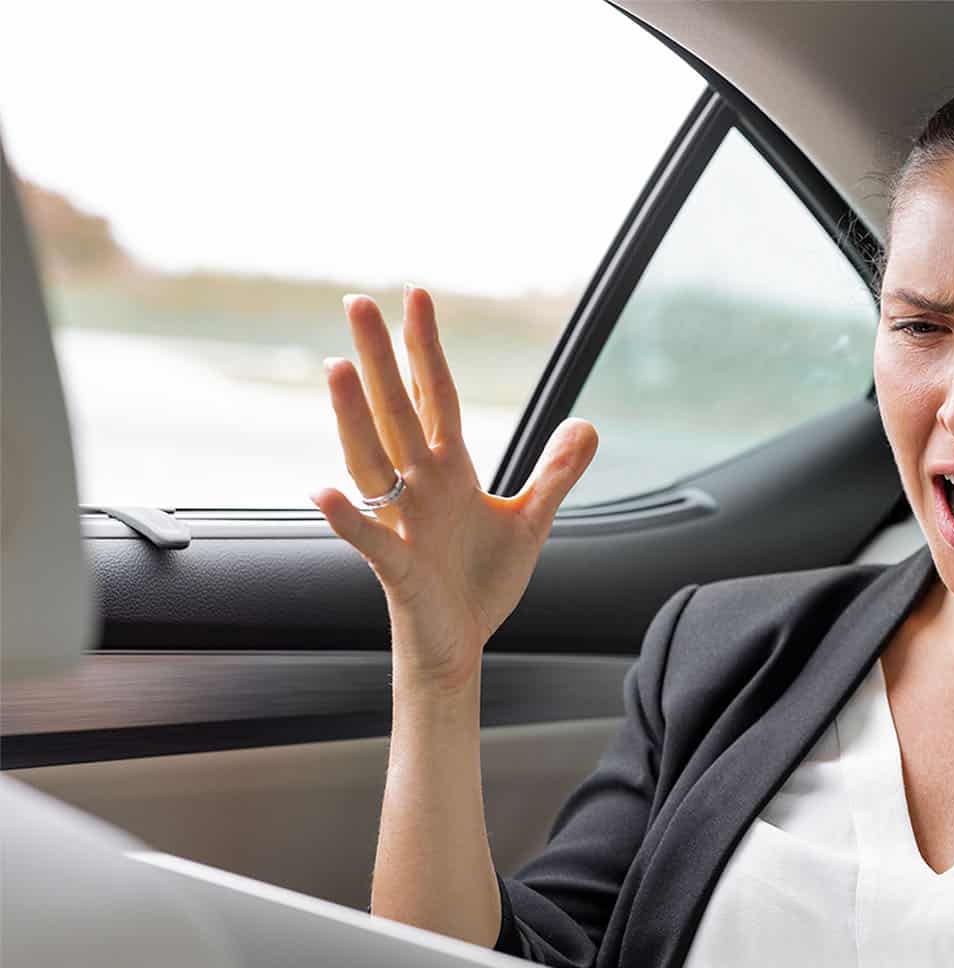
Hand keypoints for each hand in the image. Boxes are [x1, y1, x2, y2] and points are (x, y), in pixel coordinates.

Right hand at [308, 286, 597, 687]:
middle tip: (358, 301)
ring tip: (336, 368)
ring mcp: (404, 524)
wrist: (460, 644)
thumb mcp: (531, 520)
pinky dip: (350, 516)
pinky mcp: (399, 569)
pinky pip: (371, 539)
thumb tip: (586, 424)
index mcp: (448, 471)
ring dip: (353, 417)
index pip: (433, 395)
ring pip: (373, 460)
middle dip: (379, 358)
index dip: (426, 348)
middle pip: (396, 410)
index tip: (417, 297)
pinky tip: (326, 491)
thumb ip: (556, 472)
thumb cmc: (480, 581)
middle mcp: (418, 487)